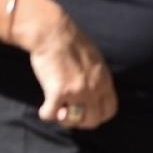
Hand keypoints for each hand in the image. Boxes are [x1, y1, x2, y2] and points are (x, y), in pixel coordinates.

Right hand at [15, 0, 116, 128]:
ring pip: (75, 121)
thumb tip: (89, 87)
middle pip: (93, 120)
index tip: (84, 112)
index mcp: (104, 80)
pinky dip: (46, 114)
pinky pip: (52, 114)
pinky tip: (43, 109)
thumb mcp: (93, 58)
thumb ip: (95, 76)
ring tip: (56, 110)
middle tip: (67, 113)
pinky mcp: (58, 91)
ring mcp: (77, 91)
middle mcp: (94, 88)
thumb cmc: (68, 39)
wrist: (52, 31)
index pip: (109, 110)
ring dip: (64, 120)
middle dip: (79, 121)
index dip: (96, 116)